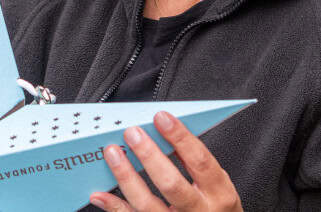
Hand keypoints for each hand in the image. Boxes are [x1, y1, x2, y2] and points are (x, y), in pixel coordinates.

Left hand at [90, 111, 242, 211]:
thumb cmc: (216, 211)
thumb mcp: (216, 187)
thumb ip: (194, 163)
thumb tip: (163, 134)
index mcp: (220, 194)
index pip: (200, 161)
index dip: (180, 137)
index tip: (161, 117)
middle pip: (171, 184)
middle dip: (149, 156)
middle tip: (132, 133)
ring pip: (147, 204)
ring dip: (126, 176)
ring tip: (113, 153)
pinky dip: (114, 206)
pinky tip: (100, 193)